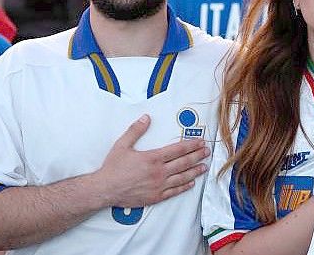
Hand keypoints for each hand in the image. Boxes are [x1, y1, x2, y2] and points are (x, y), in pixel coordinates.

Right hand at [92, 115, 209, 208]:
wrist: (105, 189)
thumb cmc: (113, 167)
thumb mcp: (122, 145)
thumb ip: (135, 130)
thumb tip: (146, 117)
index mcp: (153, 158)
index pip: (178, 150)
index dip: (191, 145)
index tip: (200, 142)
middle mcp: (159, 172)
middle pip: (184, 162)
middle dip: (197, 156)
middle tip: (207, 152)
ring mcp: (159, 185)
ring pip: (182, 177)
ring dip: (194, 171)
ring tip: (204, 167)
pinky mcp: (156, 196)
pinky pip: (174, 191)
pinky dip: (184, 186)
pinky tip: (191, 183)